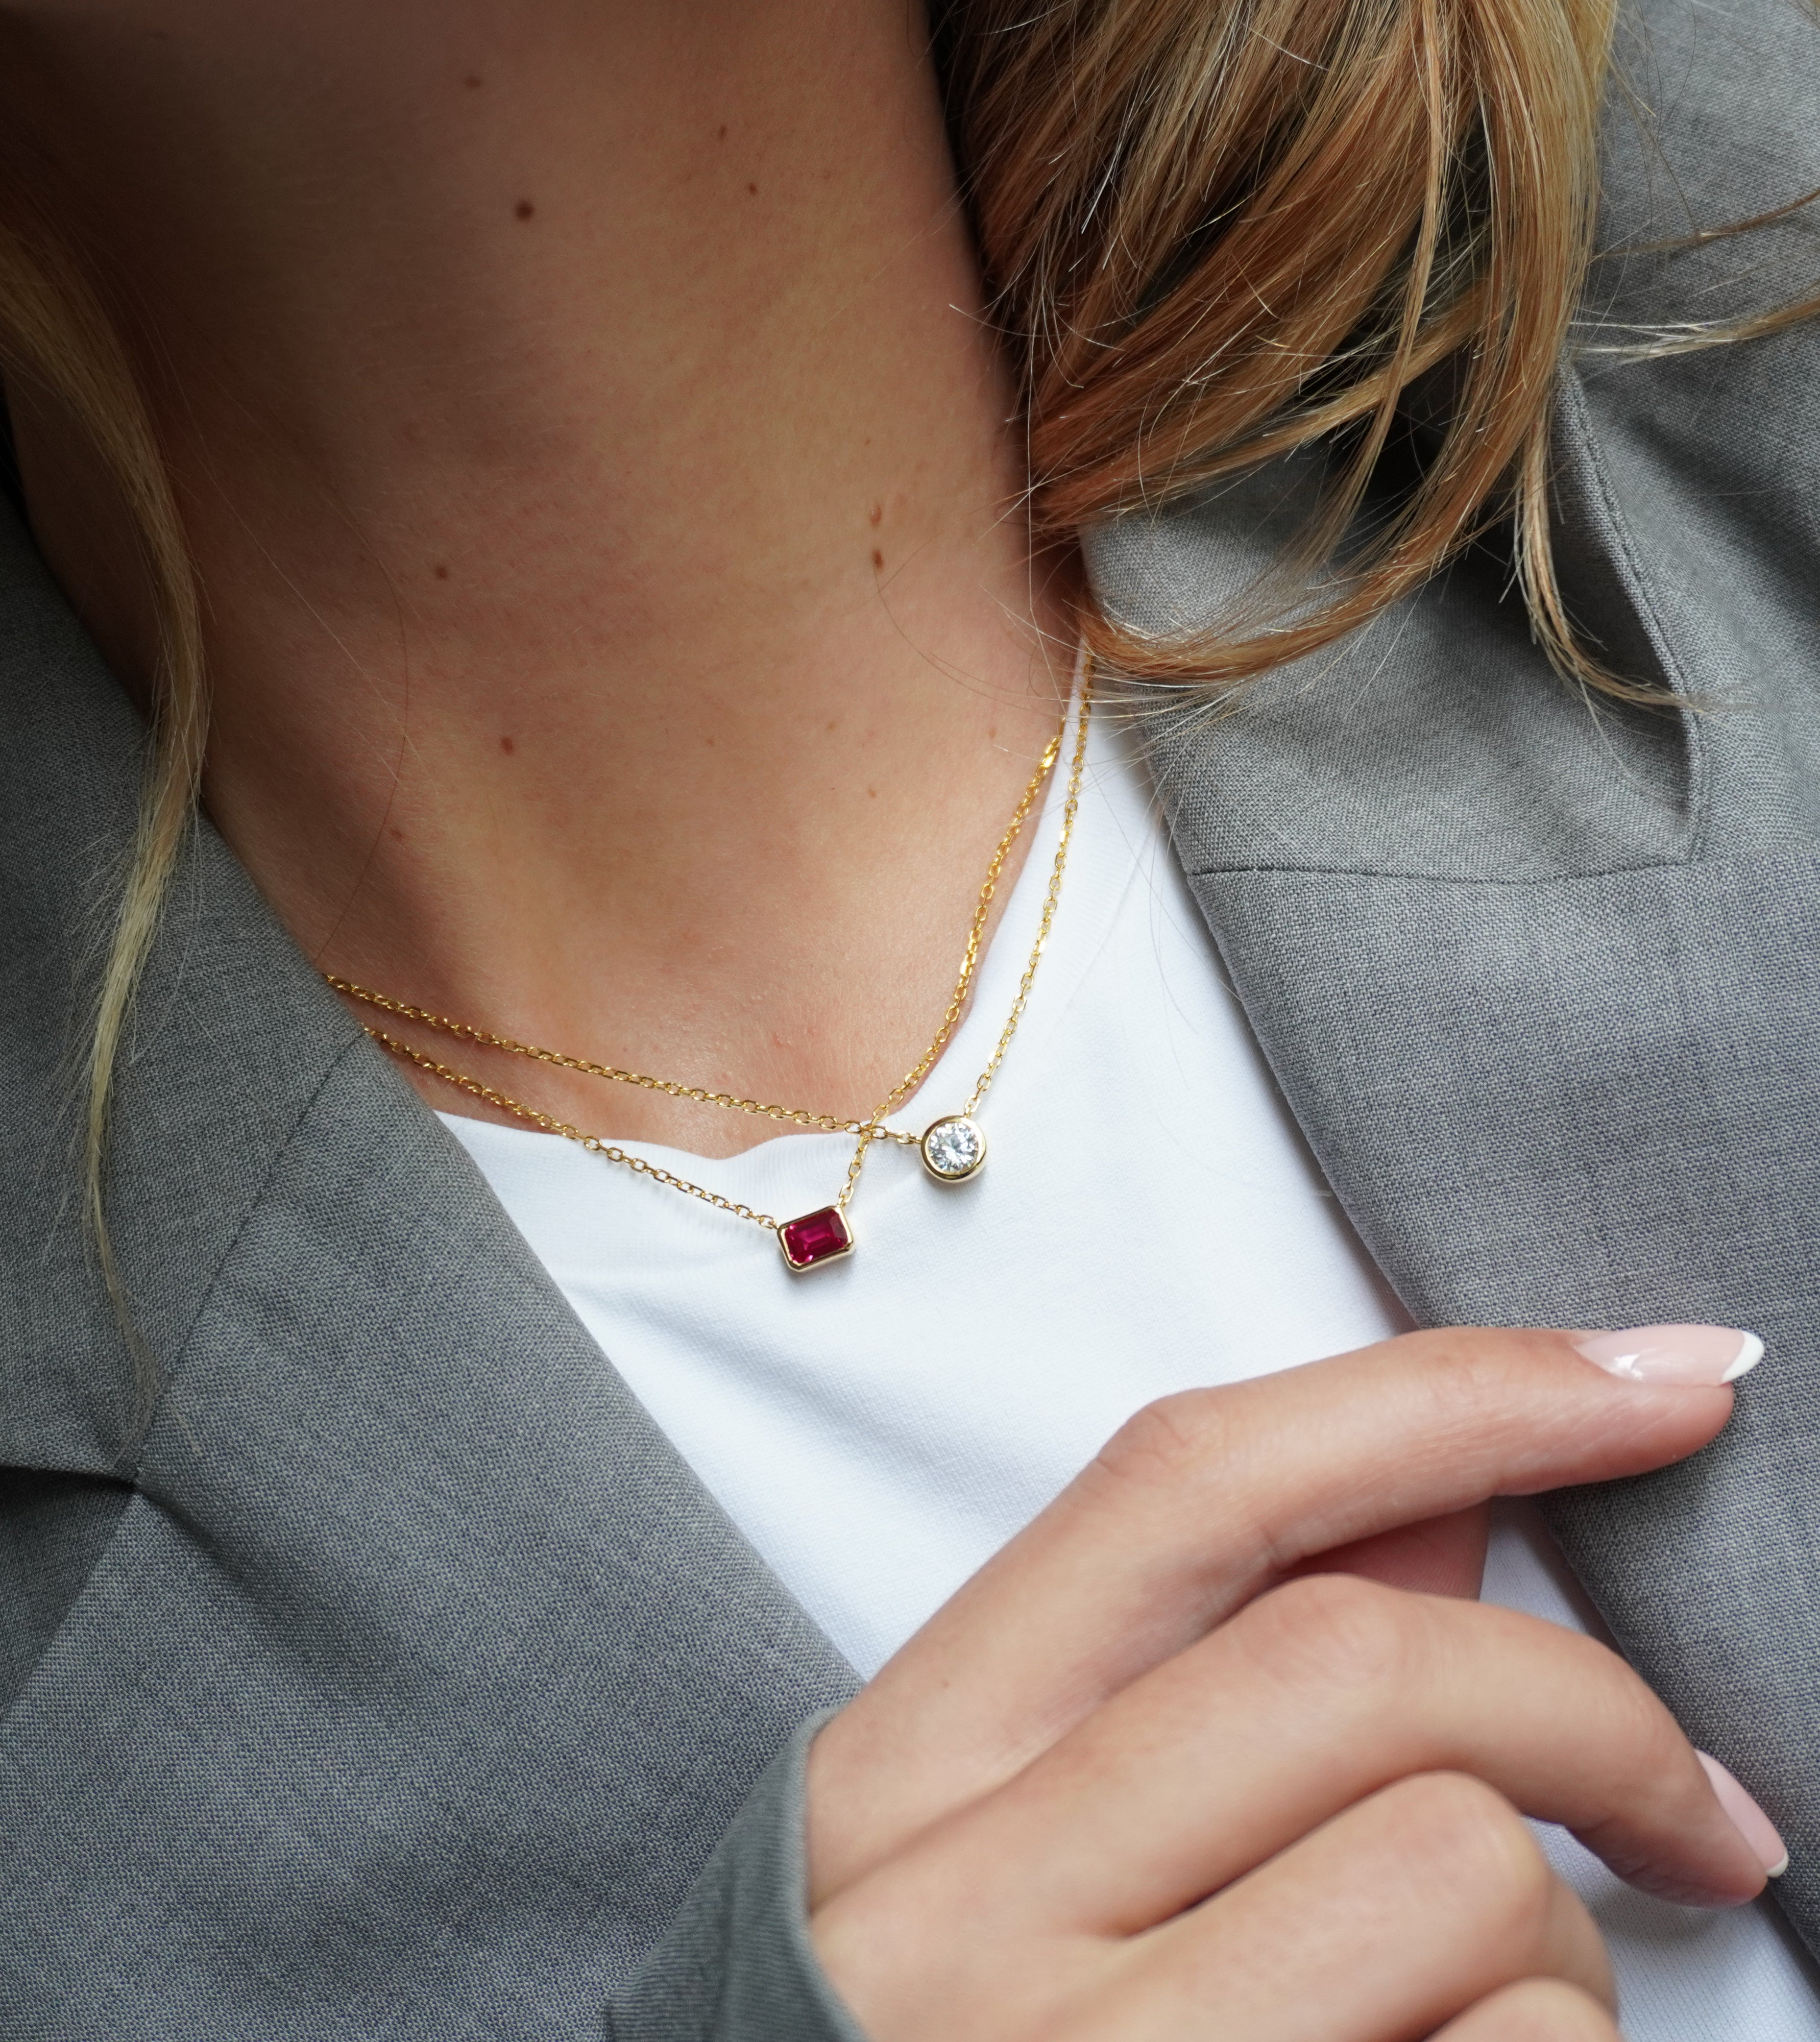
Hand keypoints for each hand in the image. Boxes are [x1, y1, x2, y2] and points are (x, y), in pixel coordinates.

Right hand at [806, 1325, 1778, 2040]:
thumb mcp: (995, 1846)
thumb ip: (1202, 1665)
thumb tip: (1453, 1497)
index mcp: (917, 1764)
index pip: (1195, 1483)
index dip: (1453, 1395)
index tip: (1657, 1379)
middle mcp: (968, 1901)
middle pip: (1362, 1662)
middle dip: (1590, 1709)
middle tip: (1690, 1808)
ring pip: (1463, 1875)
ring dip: (1563, 1952)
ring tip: (1500, 2019)